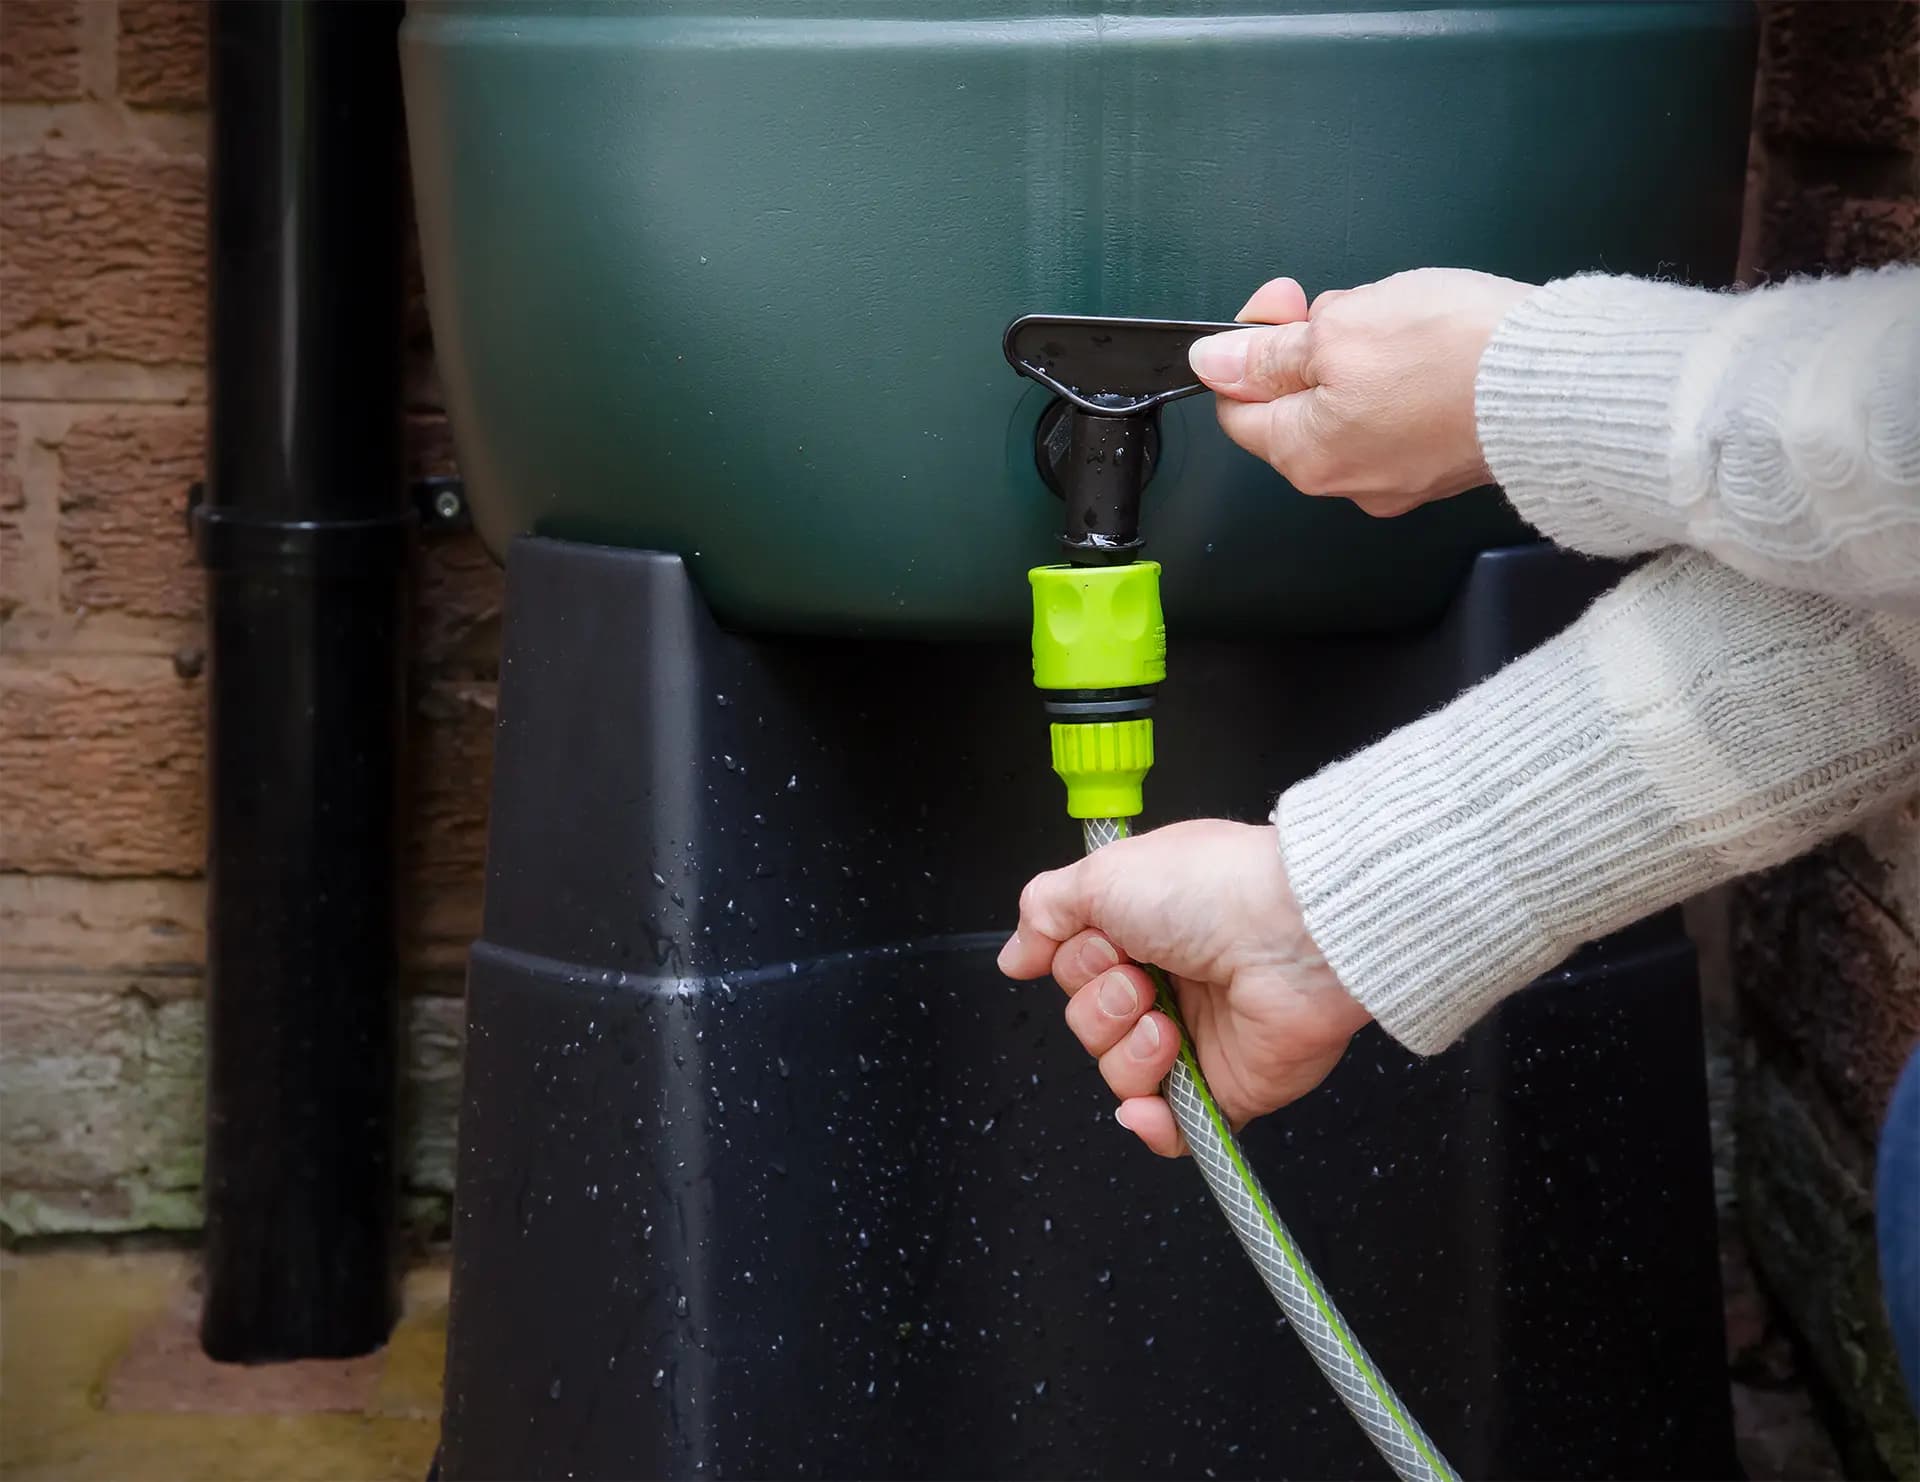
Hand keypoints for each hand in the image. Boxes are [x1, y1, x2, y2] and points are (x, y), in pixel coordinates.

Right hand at [996, 819, 1370, 1156]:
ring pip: (1119, 1074)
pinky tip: (1149, 1104)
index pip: (1076, 967)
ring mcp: (1198, 1037)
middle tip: (1140, 977)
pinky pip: (1169, 1128)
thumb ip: (1044, 912)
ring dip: (1130, 1051)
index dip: (1077, 961)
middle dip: (1101, 1005)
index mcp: (1144, 927)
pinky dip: (1151, 1122)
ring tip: (1168, 1022)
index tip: (1101, 940)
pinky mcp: (1226, 1088)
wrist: (1290, 933)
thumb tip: (1014, 956)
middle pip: (1088, 1023)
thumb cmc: (1209, 889)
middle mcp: (1169, 980)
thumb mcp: (1102, 874)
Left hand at [1187, 268, 1533, 515]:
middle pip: (1299, 406)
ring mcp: (1404, 475)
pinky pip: (1404, 411)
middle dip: (1313, 345)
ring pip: (1354, 403)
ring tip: (1404, 319)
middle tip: (1349, 305)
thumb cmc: (1454, 355)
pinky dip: (1409, 375)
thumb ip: (1268, 352)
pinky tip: (1437, 345)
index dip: (1248, 349)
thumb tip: (1213, 361)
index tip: (1283, 304)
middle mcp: (1349, 481)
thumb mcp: (1339, 330)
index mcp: (1307, 456)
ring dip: (1364, 355)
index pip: (1239, 409)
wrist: (1564, 383)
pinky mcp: (1448, 459)